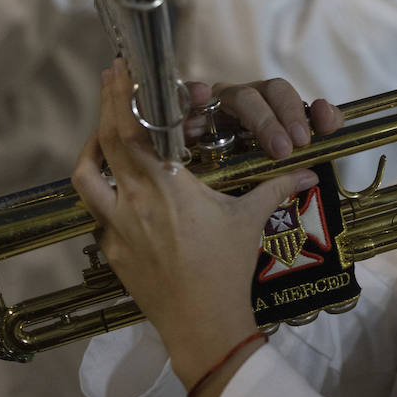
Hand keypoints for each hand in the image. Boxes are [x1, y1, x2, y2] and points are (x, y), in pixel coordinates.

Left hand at [71, 61, 342, 396]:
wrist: (203, 324)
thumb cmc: (228, 268)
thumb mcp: (251, 220)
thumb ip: (277, 186)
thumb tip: (309, 170)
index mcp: (169, 184)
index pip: (136, 129)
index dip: (123, 97)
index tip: (122, 71)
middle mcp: (135, 200)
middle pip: (107, 140)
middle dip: (106, 104)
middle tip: (110, 78)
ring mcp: (117, 226)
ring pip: (87, 176)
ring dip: (91, 148)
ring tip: (101, 134)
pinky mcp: (111, 250)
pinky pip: (97, 211)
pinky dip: (102, 192)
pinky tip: (117, 189)